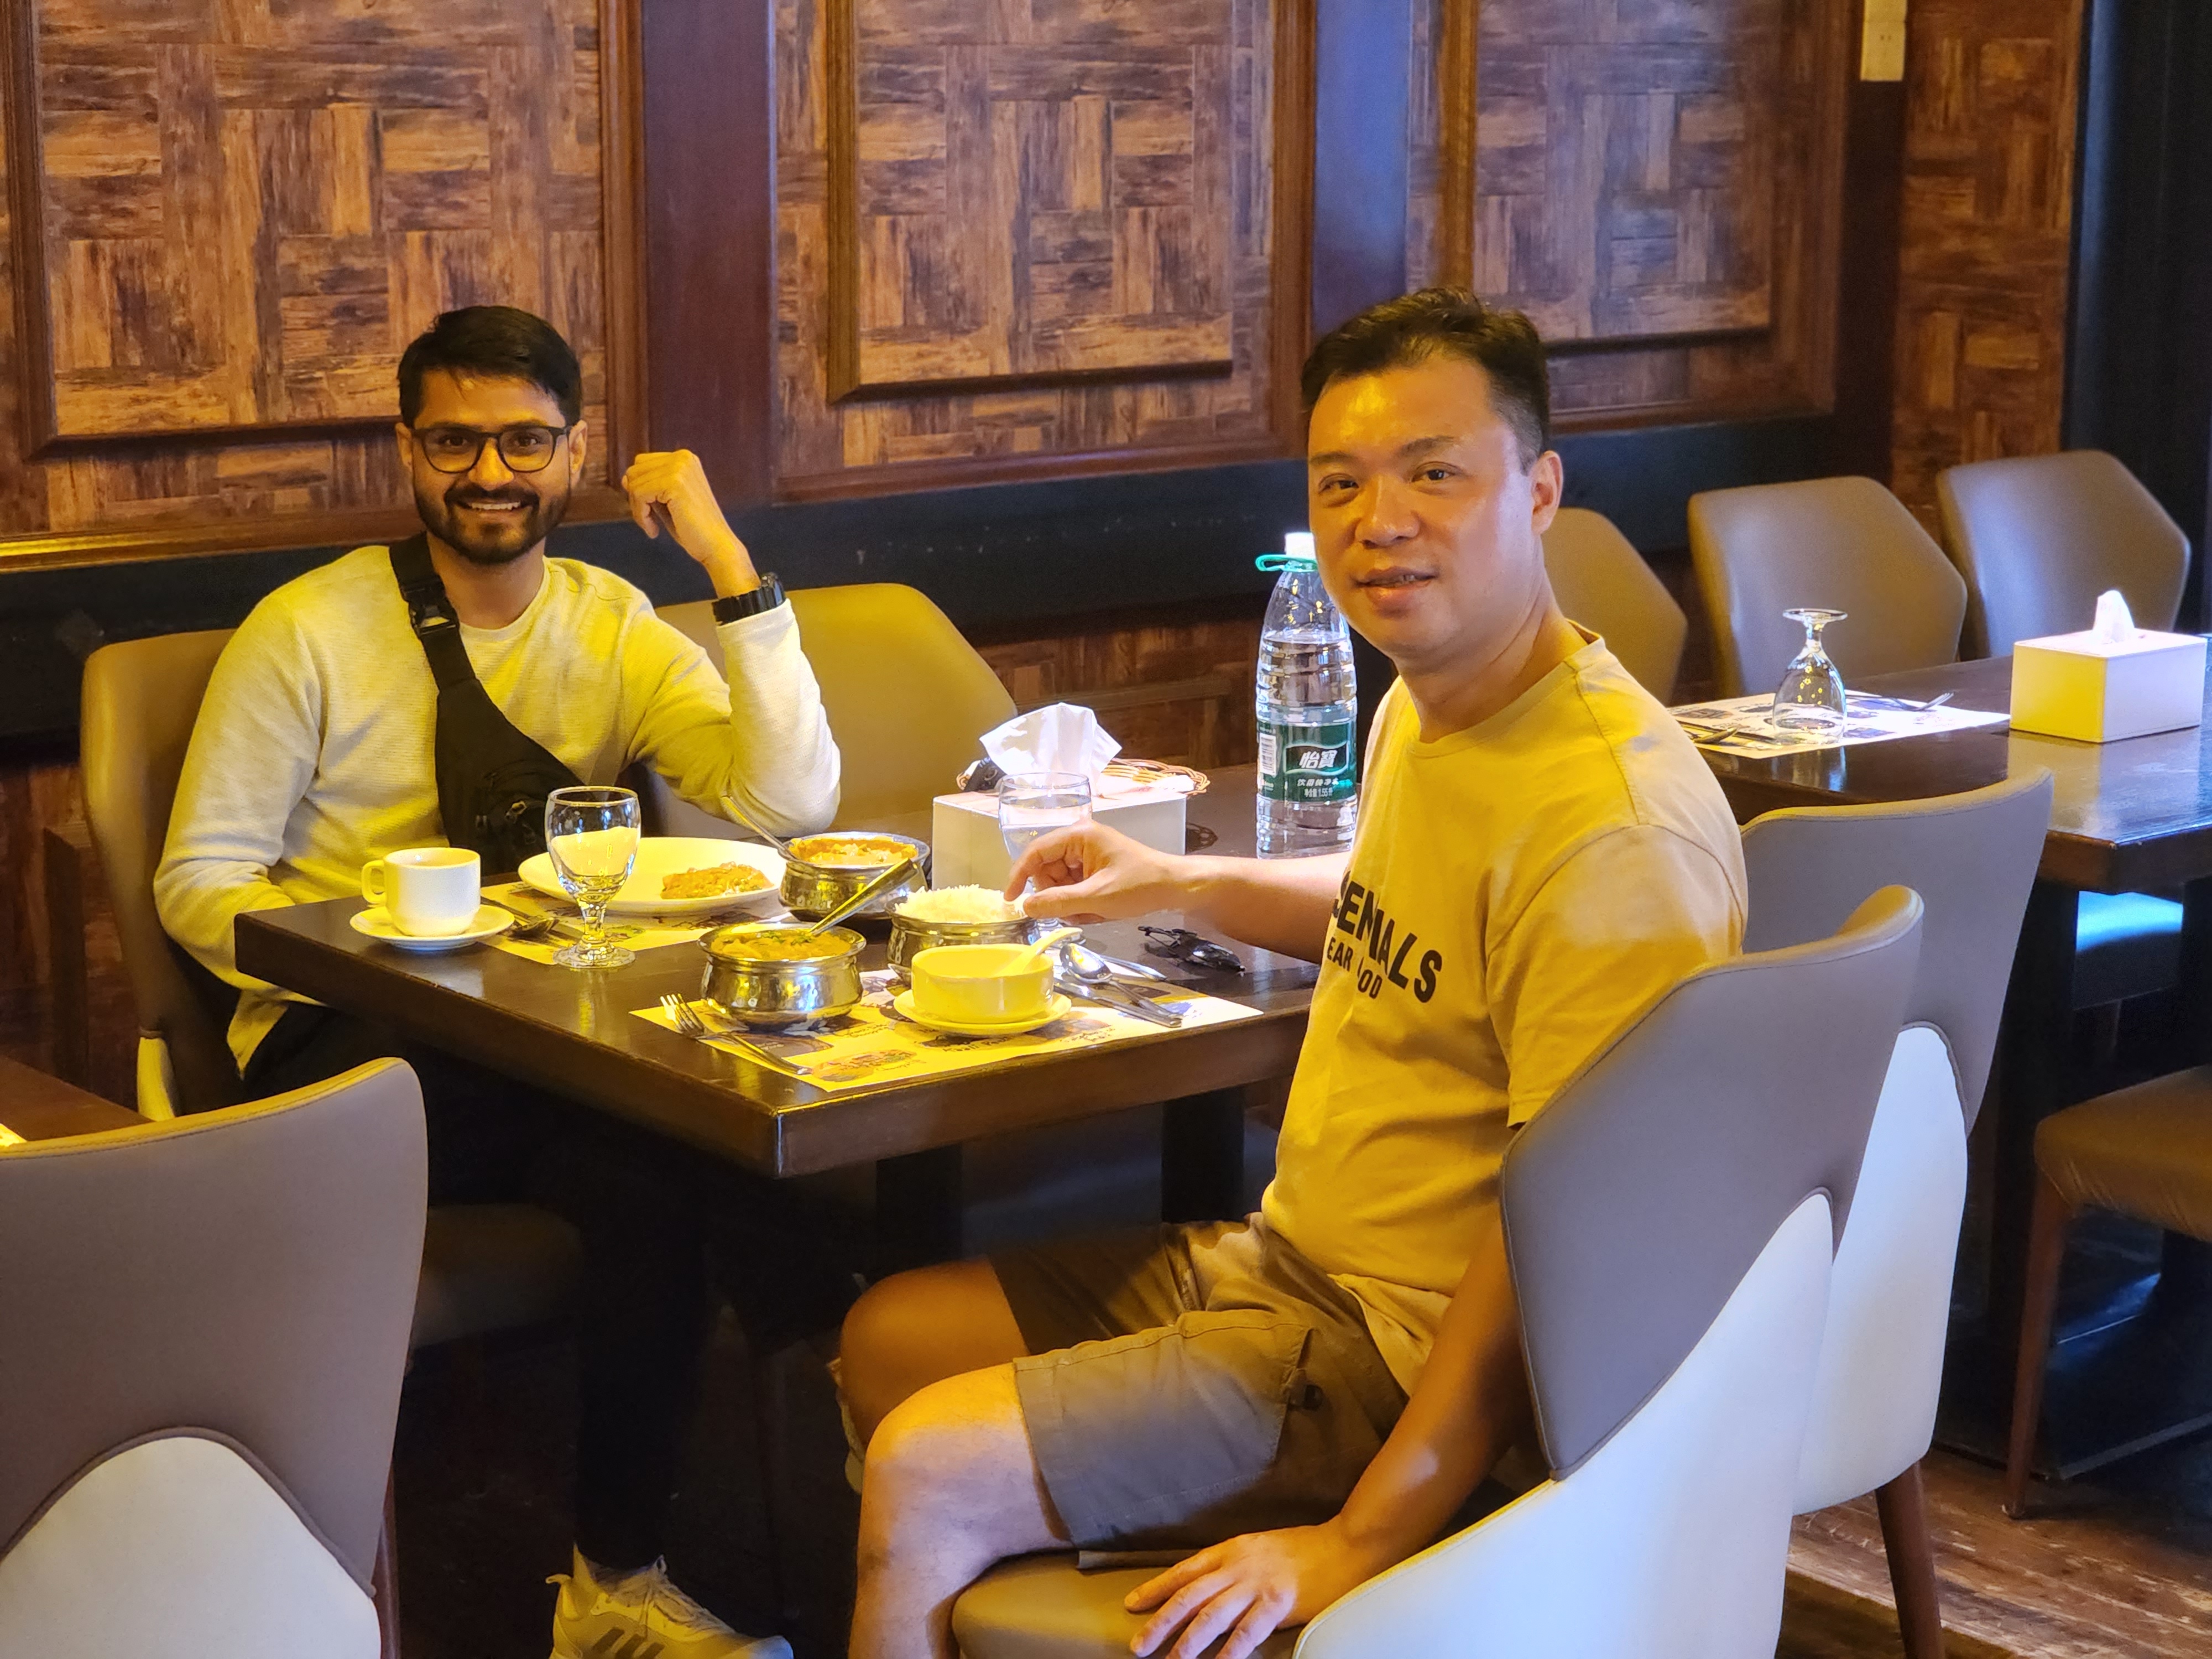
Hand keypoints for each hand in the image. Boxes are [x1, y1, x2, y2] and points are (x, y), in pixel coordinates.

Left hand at [622, 449, 757, 595]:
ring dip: (637, 510)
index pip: (641, 464)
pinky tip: (654, 531)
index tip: (650, 512)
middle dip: (636, 499)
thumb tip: (625, 478)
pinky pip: (639, 494)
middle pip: (634, 471)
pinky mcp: (674, 483)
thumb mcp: (667, 501)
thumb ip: (649, 487)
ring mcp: (680, 467)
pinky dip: (640, 516)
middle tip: (649, 521)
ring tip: (653, 527)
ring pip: (634, 483)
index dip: (639, 489)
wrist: (716, 546)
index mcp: (684, 458)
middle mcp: (682, 457)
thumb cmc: (692, 528)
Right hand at [1004, 821, 1190, 923]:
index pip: (1035, 852)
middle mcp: (1080, 840)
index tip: (1011, 900)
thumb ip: (1058, 902)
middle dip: (1056, 894)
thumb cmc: (1139, 886)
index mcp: (1078, 836)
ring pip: (1060, 882)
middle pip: (1047, 870)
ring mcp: (1088, 854)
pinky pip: (1074, 887)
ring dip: (1071, 902)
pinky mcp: (1095, 868)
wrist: (1176, 887)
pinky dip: (1082, 903)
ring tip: (1094, 911)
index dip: (1019, 875)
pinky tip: (1100, 910)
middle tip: (1075, 911)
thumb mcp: (1097, 897)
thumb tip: (1025, 907)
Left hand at [1125, 1522, 1378, 1658]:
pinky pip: (1249, 1631)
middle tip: (1137, 1643)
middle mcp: (1239, 1564)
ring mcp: (1259, 1583)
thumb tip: (1211, 1586)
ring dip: (1188, 1640)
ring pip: (1212, 1615)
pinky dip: (1231, 1650)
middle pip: (1190, 1595)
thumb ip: (1236, 1564)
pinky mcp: (1281, 1602)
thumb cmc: (1308, 1548)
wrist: (1349, 1543)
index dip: (1157, 1587)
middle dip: (1161, 1620)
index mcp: (1233, 1548)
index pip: (1185, 1570)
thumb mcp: (1262, 1547)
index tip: (1133, 1603)